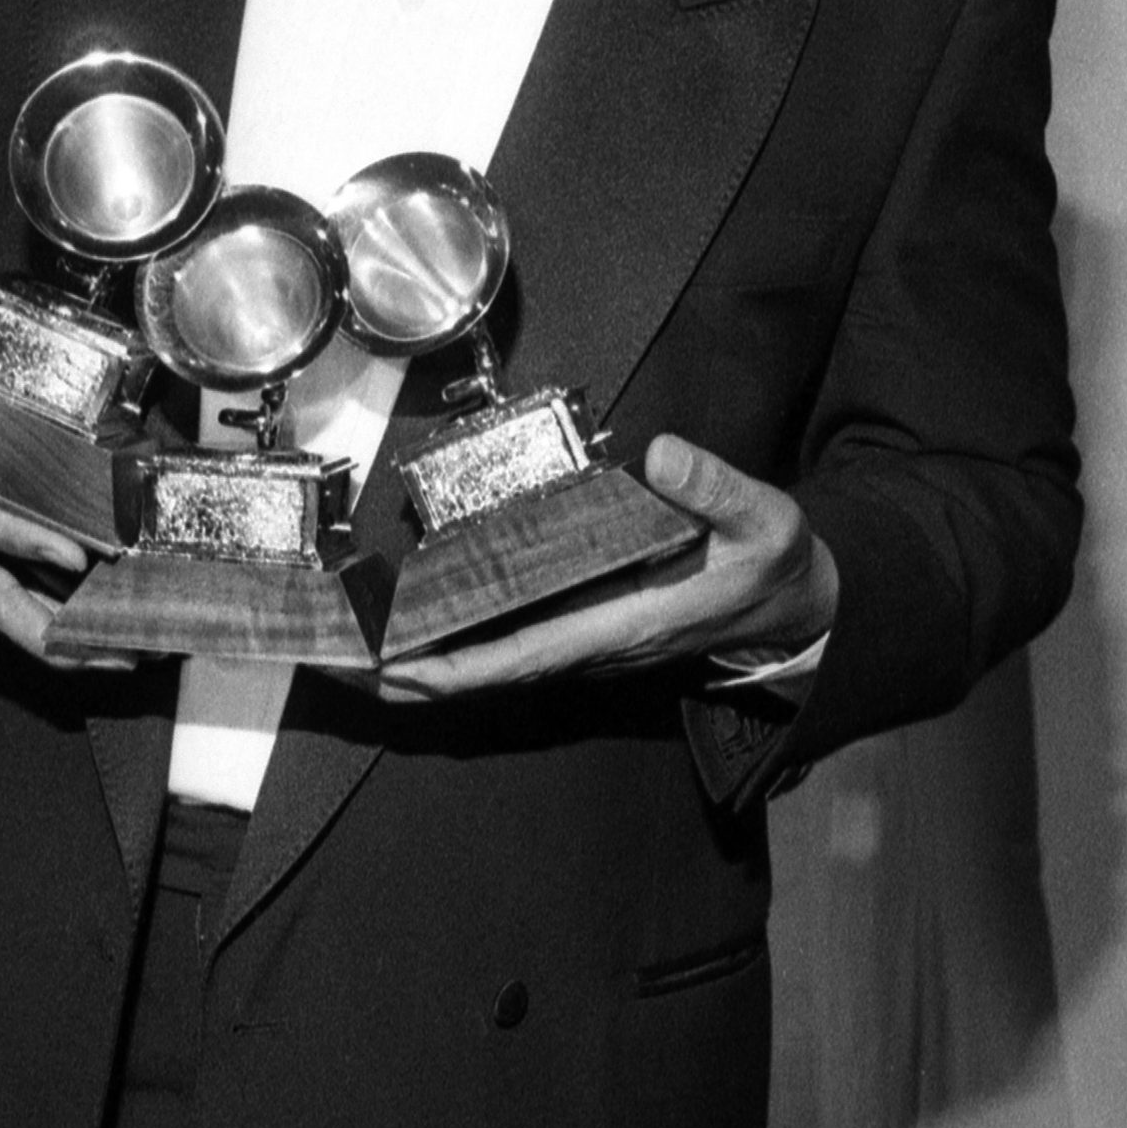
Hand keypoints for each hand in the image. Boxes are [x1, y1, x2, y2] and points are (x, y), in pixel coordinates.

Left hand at [375, 435, 837, 701]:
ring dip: (417, 662)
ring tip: (346, 648)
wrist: (794, 607)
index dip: (452, 665)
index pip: (522, 656)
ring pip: (485, 666)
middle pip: (482, 674)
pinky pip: (501, 646)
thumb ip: (717, 488)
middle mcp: (592, 647)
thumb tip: (661, 453)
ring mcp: (582, 644)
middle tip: (332, 660)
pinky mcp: (580, 629)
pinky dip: (449, 643)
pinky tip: (406, 624)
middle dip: (407, 673)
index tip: (391, 664)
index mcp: (625, 627)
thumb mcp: (766, 522)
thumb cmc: (774, 565)